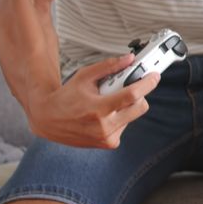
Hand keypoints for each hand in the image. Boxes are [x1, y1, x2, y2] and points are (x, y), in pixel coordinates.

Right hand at [26, 54, 159, 148]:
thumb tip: (129, 59)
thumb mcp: (85, 76)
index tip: (154, 76)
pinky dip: (120, 117)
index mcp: (99, 108)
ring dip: (127, 106)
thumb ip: (109, 66)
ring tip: (107, 102)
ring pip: (133, 115)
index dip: (147, 83)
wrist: (48, 120)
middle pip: (140, 107)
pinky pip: (125, 126)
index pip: (132, 95)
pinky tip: (105, 115)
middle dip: (139, 94)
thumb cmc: (65, 97)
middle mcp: (104, 126)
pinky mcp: (108, 144)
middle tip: (129, 86)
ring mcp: (107, 137)